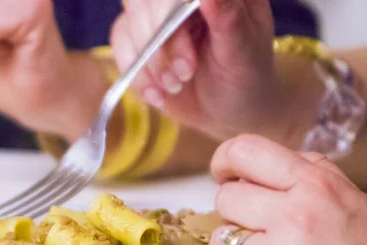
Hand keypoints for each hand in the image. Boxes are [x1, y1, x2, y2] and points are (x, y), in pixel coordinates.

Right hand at [111, 0, 299, 140]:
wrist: (229, 111)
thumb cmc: (245, 79)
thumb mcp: (244, 53)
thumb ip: (228, 19)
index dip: (169, 7)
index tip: (183, 33)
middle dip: (163, 39)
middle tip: (186, 72)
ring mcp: (159, 15)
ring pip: (129, 20)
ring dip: (149, 60)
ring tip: (176, 85)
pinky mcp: (141, 38)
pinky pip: (121, 44)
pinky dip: (137, 73)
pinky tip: (158, 94)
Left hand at [208, 134, 366, 244]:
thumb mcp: (354, 200)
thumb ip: (312, 176)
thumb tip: (268, 167)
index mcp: (315, 187)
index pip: (246, 152)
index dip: (225, 161)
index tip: (223, 173)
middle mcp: (294, 218)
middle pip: (226, 199)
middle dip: (236, 213)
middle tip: (258, 228)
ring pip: (221, 242)